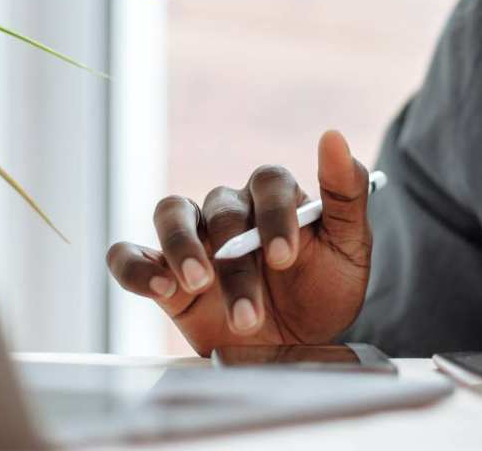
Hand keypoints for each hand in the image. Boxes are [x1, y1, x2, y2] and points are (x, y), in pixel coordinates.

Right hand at [106, 130, 371, 355]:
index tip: (285, 257)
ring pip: (172, 214)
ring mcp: (196, 238)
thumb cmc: (325, 289)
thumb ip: (346, 193)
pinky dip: (136, 266)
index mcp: (277, 196)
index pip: (269, 182)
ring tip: (197, 284)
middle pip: (223, 210)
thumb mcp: (350, 246)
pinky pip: (131, 253)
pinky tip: (159, 288)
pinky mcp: (164, 272)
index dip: (275, 215)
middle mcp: (233, 209)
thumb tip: (333, 135)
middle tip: (250, 311)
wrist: (298, 344)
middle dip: (236, 262)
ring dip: (181, 248)